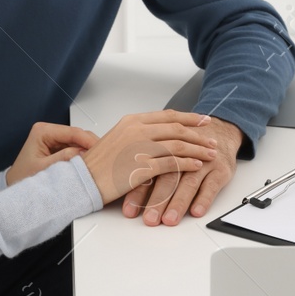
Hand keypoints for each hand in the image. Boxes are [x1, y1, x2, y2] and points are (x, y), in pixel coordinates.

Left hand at [5, 122, 99, 185]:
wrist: (14, 186)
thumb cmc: (23, 177)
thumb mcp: (42, 169)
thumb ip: (62, 159)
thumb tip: (83, 153)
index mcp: (42, 131)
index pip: (72, 132)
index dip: (88, 140)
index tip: (101, 150)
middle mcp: (49, 131)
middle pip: (78, 134)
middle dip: (90, 145)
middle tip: (102, 158)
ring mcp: (55, 138)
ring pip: (79, 141)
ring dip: (88, 150)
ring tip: (97, 161)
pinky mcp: (58, 146)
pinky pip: (76, 147)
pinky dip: (83, 155)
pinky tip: (89, 163)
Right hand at [78, 110, 221, 205]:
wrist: (82, 179)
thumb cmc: (97, 163)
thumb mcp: (116, 138)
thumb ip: (136, 133)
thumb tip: (154, 134)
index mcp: (132, 121)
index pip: (168, 116)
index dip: (189, 118)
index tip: (203, 121)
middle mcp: (138, 130)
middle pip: (177, 128)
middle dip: (199, 134)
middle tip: (212, 139)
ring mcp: (140, 147)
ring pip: (178, 145)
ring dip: (198, 149)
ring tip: (210, 154)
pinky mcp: (142, 166)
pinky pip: (172, 163)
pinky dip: (187, 164)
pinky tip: (196, 166)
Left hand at [121, 116, 241, 225]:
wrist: (221, 132)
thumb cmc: (189, 145)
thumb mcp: (166, 148)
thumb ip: (146, 164)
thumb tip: (117, 186)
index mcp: (166, 147)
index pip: (149, 171)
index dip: (137, 191)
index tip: (129, 211)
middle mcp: (184, 155)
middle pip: (168, 177)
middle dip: (157, 200)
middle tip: (149, 219)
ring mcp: (203, 163)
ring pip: (189, 182)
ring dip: (179, 202)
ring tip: (170, 219)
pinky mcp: (220, 171)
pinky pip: (212, 186)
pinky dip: (204, 199)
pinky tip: (196, 211)